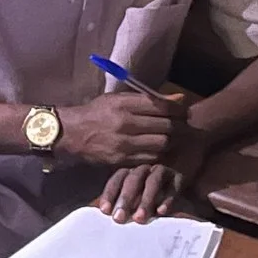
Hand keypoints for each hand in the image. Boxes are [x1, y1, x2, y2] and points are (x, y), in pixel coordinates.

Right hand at [56, 90, 186, 168]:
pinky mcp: (122, 160)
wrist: (72, 133)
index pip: (161, 106)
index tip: (184, 112)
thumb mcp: (119, 99)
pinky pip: (150, 158)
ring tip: (176, 139)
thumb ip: (148, 99)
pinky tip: (161, 150)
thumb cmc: (97, 112)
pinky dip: (159, 154)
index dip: (178, 110)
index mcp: (124, 104)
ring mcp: (124, 143)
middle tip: (185, 127)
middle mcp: (125, 123)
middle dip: (180, 127)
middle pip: (165, 126)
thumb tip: (178, 98)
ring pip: (161, 144)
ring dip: (172, 142)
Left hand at [98, 138, 206, 223]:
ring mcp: (164, 169)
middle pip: (133, 180)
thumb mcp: (140, 180)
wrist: (189, 149)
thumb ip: (126, 193)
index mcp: (133, 167)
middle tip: (119, 219)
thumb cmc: (157, 175)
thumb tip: (105, 212)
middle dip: (125, 199)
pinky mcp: (181, 175)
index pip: (118, 178)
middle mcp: (146, 166)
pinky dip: (168, 199)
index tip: (104, 210)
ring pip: (153, 183)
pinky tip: (162, 211)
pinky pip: (174, 187)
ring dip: (145, 201)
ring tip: (139, 219)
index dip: (110, 193)